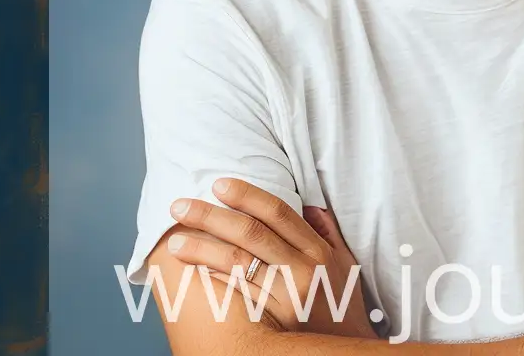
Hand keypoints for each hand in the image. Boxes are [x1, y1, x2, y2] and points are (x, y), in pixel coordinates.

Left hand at [157, 179, 373, 334]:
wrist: (349, 351)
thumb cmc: (340, 305)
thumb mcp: (344, 264)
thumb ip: (326, 230)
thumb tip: (307, 201)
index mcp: (318, 250)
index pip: (276, 211)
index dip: (245, 194)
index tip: (217, 184)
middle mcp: (303, 269)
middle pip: (249, 232)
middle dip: (210, 216)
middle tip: (179, 206)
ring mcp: (288, 297)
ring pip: (238, 263)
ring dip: (201, 249)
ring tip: (174, 243)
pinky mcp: (275, 321)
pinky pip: (238, 295)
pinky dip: (215, 280)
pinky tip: (195, 272)